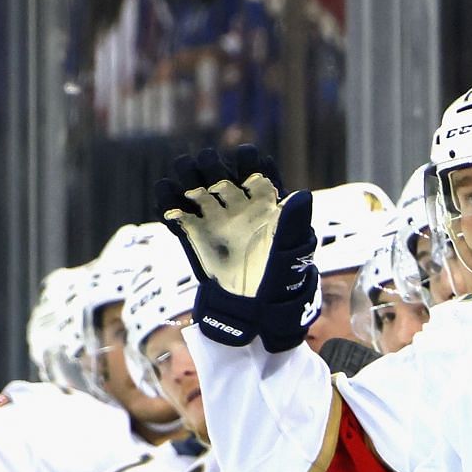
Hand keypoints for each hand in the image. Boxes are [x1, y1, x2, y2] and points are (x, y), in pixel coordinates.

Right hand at [155, 146, 316, 350]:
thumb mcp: (291, 252)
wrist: (253, 310)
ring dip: (186, 178)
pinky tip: (168, 202)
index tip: (246, 161)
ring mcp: (213, 216)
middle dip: (211, 166)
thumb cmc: (279, 280)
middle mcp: (237, 204)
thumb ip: (294, 223)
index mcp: (264, 202)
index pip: (256, 170)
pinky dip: (168, 204)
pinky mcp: (192, 232)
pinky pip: (176, 212)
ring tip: (182, 179)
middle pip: (219, 172)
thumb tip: (303, 195)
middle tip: (207, 172)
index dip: (250, 162)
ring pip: (194, 186)